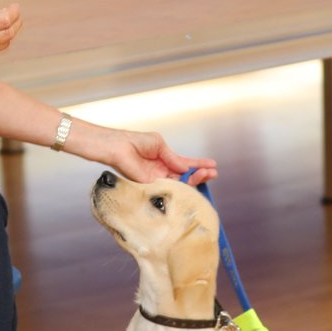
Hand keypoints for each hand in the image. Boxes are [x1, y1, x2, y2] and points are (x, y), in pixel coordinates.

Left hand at [102, 128, 217, 184]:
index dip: (199, 165)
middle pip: (186, 177)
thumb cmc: (134, 142)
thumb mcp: (158, 144)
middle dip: (200, 174)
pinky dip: (181, 187)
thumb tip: (185, 168)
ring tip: (207, 175)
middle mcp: (163, 171)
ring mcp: (158, 179)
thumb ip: (172, 157)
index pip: (185, 164)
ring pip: (180, 184)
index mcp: (165, 159)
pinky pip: (168, 188)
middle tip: (212, 173)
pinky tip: (192, 183)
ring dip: (195, 180)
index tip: (212, 165)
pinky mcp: (151, 186)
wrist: (118, 147)